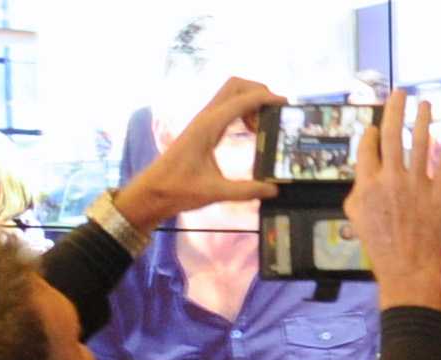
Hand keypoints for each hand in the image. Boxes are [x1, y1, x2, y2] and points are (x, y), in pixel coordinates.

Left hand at [114, 76, 280, 229]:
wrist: (154, 190)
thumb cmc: (180, 189)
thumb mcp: (216, 192)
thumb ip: (247, 190)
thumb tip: (275, 189)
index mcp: (209, 126)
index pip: (242, 100)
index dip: (266, 98)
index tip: (286, 105)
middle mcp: (206, 117)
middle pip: (236, 85)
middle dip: (259, 91)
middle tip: (277, 113)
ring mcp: (204, 120)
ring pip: (231, 94)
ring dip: (252, 101)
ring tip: (265, 126)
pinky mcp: (204, 128)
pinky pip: (227, 108)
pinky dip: (244, 111)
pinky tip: (253, 132)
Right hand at [343, 92, 440, 310]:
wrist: (408, 271)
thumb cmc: (381, 249)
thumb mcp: (356, 219)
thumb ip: (358, 192)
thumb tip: (363, 176)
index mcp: (367, 184)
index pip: (367, 147)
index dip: (370, 133)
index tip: (373, 127)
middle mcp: (391, 179)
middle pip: (390, 135)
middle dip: (395, 110)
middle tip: (399, 93)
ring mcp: (416, 186)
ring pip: (418, 143)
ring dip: (422, 120)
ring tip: (425, 104)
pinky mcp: (438, 196)